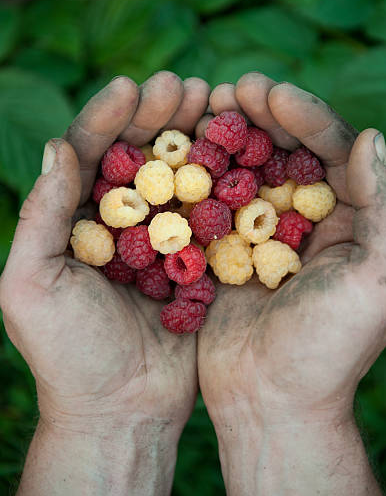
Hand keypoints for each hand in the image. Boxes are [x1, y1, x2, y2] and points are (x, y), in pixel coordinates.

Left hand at [0, 72, 209, 495]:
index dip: (108, 118)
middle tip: (185, 86)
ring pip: (177, 176)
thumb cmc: (67, 353)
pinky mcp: (195, 258)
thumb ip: (41, 217)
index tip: (132, 86)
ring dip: (194, 138)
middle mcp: (117, 221)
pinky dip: (224, 183)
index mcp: (73, 220)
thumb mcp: (33, 285)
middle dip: (158, 116)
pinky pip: (210, 213)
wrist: (123, 410)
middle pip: (138, 155)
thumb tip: (58, 146)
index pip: (89, 154)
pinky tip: (243, 154)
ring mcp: (160, 237)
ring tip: (215, 104)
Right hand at [197, 73, 385, 495]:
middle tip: (232, 89)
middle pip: (287, 150)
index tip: (270, 92)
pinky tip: (180, 151)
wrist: (272, 402)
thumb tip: (372, 136)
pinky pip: (214, 201)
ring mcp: (264, 230)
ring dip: (228, 136)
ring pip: (247, 168)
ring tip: (204, 107)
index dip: (305, 115)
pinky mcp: (226, 249)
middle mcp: (309, 217)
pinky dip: (199, 174)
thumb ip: (385, 208)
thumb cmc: (332, 347)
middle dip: (262, 115)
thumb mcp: (382, 279)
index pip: (333, 149)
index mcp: (353, 219)